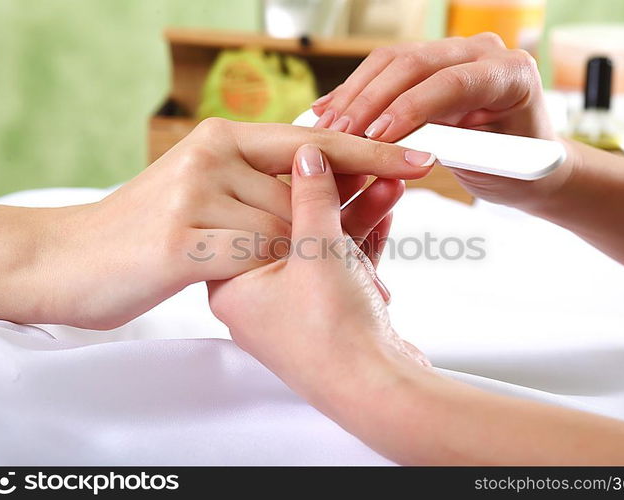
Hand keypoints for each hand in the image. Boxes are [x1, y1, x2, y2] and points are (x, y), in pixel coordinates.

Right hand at [0, 119, 432, 328]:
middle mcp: (209, 156)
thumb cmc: (144, 236)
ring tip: (332, 287)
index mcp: (220, 139)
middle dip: (343, 222)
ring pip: (283, 225)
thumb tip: (317, 171)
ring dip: (307, 260)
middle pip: (304, 190)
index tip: (417, 157)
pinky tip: (277, 293)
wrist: (67, 262)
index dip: (370, 149)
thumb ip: (255, 183)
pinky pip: (254, 254)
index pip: (312, 142)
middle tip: (361, 259)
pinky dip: (272, 275)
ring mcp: (194, 195)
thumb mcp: (203, 196)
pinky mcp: (181, 240)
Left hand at [207, 144, 428, 409]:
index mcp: (234, 282)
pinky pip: (342, 264)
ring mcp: (296, 305)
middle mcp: (259, 295)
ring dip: (358, 212)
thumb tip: (307, 156)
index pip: (257, 212)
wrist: (376, 392)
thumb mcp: (318, 250)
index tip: (323, 156)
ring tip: (389, 183)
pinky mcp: (328, 311)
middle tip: (364, 165)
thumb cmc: (334, 334)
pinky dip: (364, 239)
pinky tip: (386, 209)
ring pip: (325, 244)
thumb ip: (311, 197)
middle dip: (338, 194)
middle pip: (296, 225)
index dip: (293, 178)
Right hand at [312, 33, 575, 210]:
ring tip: (326, 127)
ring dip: (355, 95)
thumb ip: (452, 150)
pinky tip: (328, 110)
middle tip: (339, 135)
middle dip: (371, 101)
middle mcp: (482, 51)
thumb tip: (399, 146)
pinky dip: (356, 90)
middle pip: (414, 64)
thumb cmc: (517, 168)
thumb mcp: (492, 167)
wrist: (525, 159)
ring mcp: (454, 52)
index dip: (409, 109)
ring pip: (392, 61)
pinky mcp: (431, 62)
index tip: (376, 138)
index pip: (451, 83)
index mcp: (510, 74)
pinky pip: (386, 68)